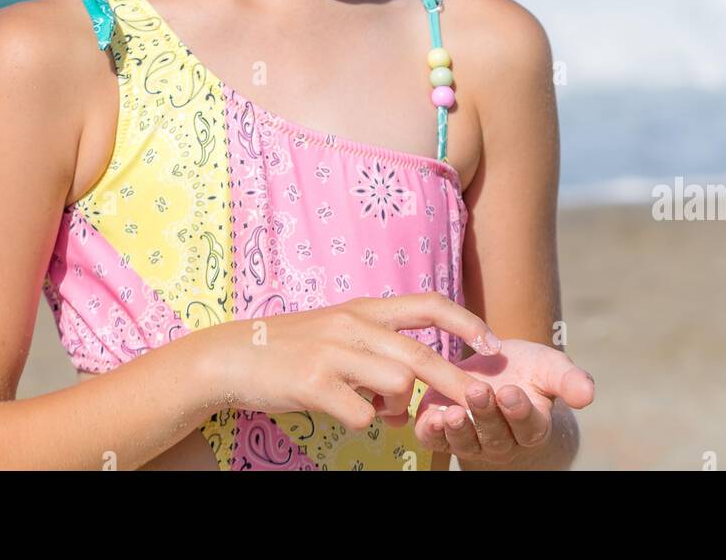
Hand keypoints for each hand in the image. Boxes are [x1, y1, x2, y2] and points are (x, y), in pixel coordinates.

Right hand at [215, 292, 501, 430]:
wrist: (233, 356)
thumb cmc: (292, 347)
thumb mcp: (338, 334)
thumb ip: (377, 354)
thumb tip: (409, 395)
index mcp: (364, 310)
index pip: (427, 304)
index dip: (465, 322)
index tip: (492, 343)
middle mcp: (353, 325)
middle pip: (423, 354)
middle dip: (458, 380)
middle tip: (482, 397)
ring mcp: (333, 353)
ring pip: (399, 383)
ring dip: (398, 406)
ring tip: (379, 408)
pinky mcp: (313, 383)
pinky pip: (361, 414)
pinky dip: (363, 422)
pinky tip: (346, 413)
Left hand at [412, 339, 594, 464]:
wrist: (499, 375)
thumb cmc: (530, 373)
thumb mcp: (552, 370)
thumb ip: (569, 380)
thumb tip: (588, 394)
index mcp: (532, 425)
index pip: (528, 425)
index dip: (519, 411)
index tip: (511, 393)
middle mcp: (503, 440)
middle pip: (495, 435)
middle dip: (486, 415)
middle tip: (479, 392)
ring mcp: (473, 440)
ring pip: (466, 442)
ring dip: (458, 429)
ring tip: (452, 412)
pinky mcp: (445, 433)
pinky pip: (437, 441)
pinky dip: (432, 433)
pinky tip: (430, 418)